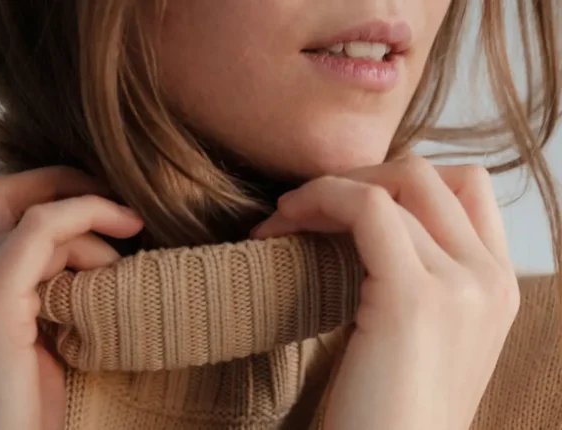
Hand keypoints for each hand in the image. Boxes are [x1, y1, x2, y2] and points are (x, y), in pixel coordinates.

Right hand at [0, 167, 142, 429]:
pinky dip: (87, 216)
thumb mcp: (27, 337)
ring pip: (37, 216)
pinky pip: (42, 228)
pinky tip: (124, 231)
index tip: (105, 203)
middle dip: (73, 189)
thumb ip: (36, 288)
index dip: (51, 189)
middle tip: (127, 212)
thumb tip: (82, 248)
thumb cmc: (18, 414)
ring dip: (94, 229)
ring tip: (127, 270)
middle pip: (12, 198)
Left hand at [252, 156, 518, 429]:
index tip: (336, 206)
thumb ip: (411, 280)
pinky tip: (279, 228)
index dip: (394, 181)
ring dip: (324, 189)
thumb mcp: (413, 336)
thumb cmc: (384, 412)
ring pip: (394, 183)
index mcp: (496, 287)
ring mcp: (461, 286)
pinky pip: (367, 206)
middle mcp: (491, 280)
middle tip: (299, 207)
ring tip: (279, 220)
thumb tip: (355, 227)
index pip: (464, 187)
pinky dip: (318, 200)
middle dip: (355, 176)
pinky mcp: (414, 298)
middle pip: (428, 174)